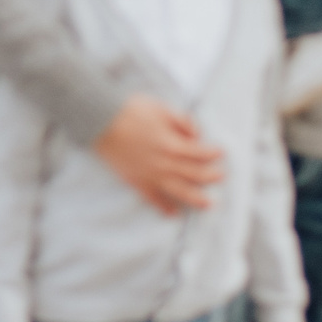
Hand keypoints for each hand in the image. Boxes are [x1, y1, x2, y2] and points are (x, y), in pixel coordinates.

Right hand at [92, 96, 222, 213]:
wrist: (99, 121)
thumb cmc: (130, 110)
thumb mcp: (160, 108)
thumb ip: (182, 121)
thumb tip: (197, 135)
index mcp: (171, 144)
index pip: (198, 153)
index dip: (212, 153)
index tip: (221, 152)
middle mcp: (164, 163)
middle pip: (193, 174)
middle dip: (210, 176)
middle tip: (221, 176)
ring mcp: (150, 175)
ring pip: (178, 191)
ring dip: (196, 198)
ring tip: (208, 204)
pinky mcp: (136, 181)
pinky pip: (153, 199)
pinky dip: (164, 208)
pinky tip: (173, 214)